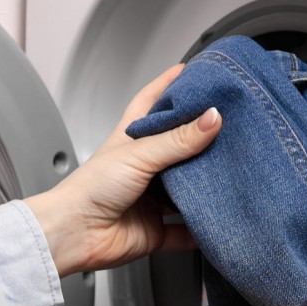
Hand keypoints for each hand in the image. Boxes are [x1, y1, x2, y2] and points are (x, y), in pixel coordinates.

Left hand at [25, 65, 221, 276]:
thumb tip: (211, 118)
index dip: (170, 85)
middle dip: (201, 139)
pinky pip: (185, 231)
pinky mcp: (155, 229)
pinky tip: (217, 222)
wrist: (75, 233)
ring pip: (186, 190)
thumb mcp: (138, 154)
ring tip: (231, 174)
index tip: (194, 72)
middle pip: (178, 147)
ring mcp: (150, 199)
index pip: (152, 102)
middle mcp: (142, 167)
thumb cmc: (89, 189)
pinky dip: (201, 229)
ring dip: (205, 186)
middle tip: (229, 127)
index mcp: (131, 139)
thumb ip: (178, 139)